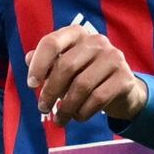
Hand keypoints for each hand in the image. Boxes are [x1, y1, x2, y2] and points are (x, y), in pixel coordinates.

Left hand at [25, 25, 148, 126]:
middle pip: (66, 66)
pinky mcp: (125, 78)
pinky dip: (83, 111)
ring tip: (60, 119)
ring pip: (81, 86)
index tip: (31, 85)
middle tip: (43, 108)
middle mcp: (97, 41)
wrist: (122, 89)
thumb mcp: (65, 66)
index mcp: (77, 33)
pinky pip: (97, 98)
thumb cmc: (86, 74)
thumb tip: (28, 59)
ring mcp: (113, 58)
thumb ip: (47, 62)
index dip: (38, 65)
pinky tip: (77, 117)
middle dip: (50, 91)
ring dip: (66, 107)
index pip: (51, 43)